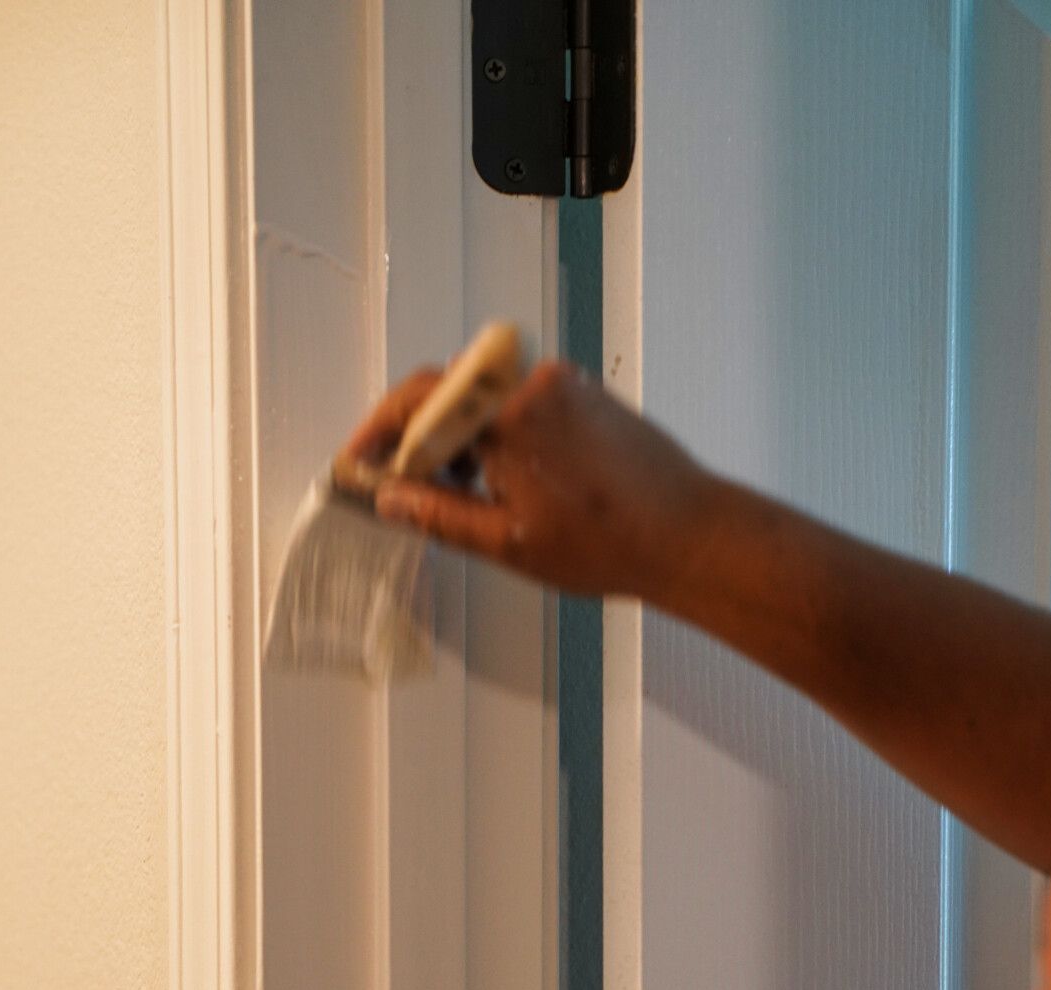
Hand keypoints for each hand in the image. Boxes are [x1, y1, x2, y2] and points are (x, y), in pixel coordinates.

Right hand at [345, 360, 710, 599]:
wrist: (690, 535)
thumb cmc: (606, 545)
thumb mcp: (508, 543)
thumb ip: (440, 515)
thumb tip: (390, 499)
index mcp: (507, 416)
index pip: (418, 401)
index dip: (379, 432)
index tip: (360, 464)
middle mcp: (534, 383)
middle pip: (450, 393)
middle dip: (417, 437)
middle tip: (400, 484)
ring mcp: (565, 384)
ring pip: (487, 399)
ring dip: (459, 438)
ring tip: (454, 492)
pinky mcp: (588, 395)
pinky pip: (523, 402)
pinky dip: (498, 433)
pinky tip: (501, 481)